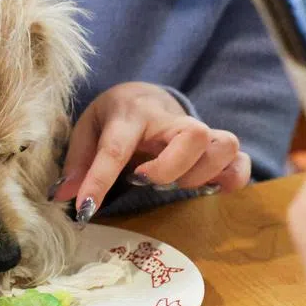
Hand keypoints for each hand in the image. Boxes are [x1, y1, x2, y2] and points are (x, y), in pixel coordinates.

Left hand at [51, 82, 249, 223]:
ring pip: (224, 145)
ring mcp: (201, 132)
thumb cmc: (115, 117)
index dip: (100, 180)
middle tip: (146, 181)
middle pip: (193, 134)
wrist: (146, 95)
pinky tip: (208, 189)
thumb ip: (77, 162)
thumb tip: (64, 197)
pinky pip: (241, 163)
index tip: (86, 209)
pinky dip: (230, 180)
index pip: (116, 147)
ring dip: (201, 173)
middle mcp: (171, 120)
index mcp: (131, 113)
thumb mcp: (88, 129)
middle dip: (171, 167)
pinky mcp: (218, 148)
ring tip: (175, 184)